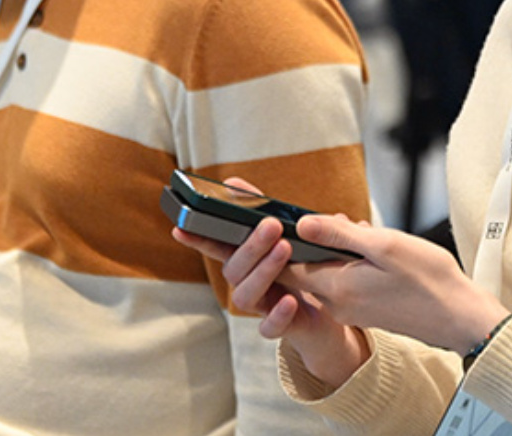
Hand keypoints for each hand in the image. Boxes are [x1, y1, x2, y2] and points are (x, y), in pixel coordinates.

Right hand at [172, 178, 368, 388]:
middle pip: (234, 269)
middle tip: (271, 225)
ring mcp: (261, 307)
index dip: (198, 239)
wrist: (331, 313)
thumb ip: (264, 212)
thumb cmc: (304, 270)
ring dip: (263, 271)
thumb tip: (234, 183)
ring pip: (245, 296)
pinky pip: (270, 327)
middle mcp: (247, 284)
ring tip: (285, 249)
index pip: (218, 247)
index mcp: (246, 261)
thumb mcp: (289, 237)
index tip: (180, 227)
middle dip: (251, 246)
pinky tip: (290, 299)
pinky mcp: (280, 327)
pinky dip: (278, 314)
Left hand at [285, 214, 509, 356]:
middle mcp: (338, 305)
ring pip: (330, 273)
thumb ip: (338, 234)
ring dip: (342, 251)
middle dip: (321, 241)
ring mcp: (353, 311)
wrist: (459, 316)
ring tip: (368, 234)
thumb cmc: (428, 280)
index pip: (287, 269)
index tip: (290, 224)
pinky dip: (355, 264)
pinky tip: (378, 252)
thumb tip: (302, 224)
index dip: (283, 244)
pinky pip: (347, 283)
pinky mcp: (367, 312)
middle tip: (345, 221)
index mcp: (337, 288)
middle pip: (309, 268)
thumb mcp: (383, 245)